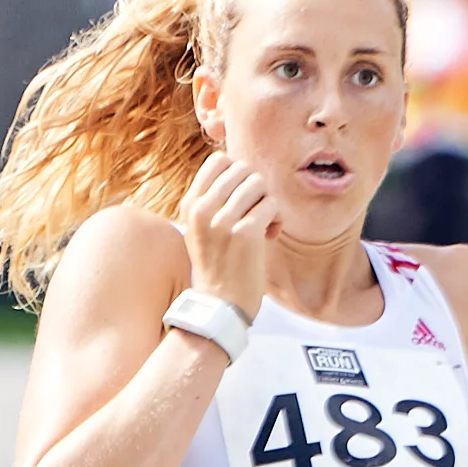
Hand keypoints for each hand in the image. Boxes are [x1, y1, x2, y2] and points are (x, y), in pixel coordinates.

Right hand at [180, 151, 279, 326]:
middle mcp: (203, 209)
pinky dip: (276, 218)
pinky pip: (271, 204)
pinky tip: (271, 234)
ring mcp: (223, 221)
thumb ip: (213, 198)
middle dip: (256, 188)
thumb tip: (241, 168)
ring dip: (267, 202)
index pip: (218, 160)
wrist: (220, 305)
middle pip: (243, 169)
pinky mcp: (245, 234)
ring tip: (264, 223)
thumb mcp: (201, 228)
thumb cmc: (218, 265)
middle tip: (255, 212)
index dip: (238, 174)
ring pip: (258, 184)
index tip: (241, 197)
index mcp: (191, 205)